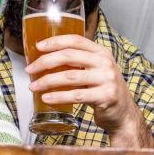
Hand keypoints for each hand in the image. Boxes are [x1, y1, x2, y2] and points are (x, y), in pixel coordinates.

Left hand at [27, 34, 151, 145]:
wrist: (123, 113)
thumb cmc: (104, 90)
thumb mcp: (96, 70)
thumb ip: (79, 63)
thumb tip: (47, 59)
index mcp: (101, 52)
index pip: (75, 40)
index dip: (55, 42)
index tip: (38, 47)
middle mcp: (105, 63)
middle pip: (69, 56)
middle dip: (45, 62)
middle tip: (30, 69)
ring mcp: (107, 79)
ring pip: (70, 76)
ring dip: (47, 81)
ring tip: (34, 86)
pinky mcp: (105, 96)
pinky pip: (76, 95)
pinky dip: (58, 97)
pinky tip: (46, 98)